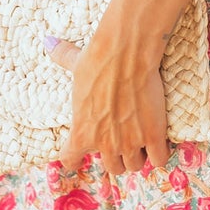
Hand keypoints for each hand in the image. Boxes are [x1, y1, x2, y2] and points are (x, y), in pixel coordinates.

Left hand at [45, 25, 170, 177]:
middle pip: (113, 168)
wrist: (126, 56)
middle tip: (123, 142)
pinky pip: (159, 160)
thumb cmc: (98, 61)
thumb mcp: (75, 64)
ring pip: (135, 165)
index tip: (79, 157)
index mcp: (81, 132)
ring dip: (138, 156)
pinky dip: (160, 154)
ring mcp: (130, 142)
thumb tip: (48, 42)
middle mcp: (105, 143)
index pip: (70, 160)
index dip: (75, 160)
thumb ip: (62, 58)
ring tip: (142, 142)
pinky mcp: (154, 136)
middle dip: (118, 157)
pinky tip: (160, 143)